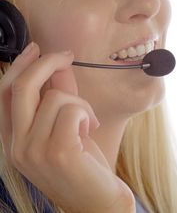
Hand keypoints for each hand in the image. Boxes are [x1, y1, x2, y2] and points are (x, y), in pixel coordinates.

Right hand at [0, 42, 134, 212]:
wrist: (98, 203)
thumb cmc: (82, 164)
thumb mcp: (65, 125)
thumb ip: (59, 95)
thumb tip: (59, 66)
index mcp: (13, 139)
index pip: (5, 93)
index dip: (19, 65)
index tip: (36, 48)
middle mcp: (17, 146)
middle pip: (22, 87)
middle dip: (47, 62)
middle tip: (67, 55)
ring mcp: (34, 151)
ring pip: (55, 97)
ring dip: (80, 102)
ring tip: (88, 121)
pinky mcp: (57, 152)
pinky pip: (72, 110)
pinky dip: (87, 112)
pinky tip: (91, 129)